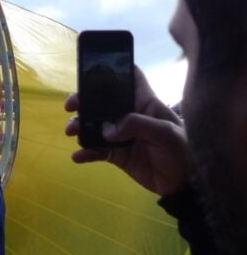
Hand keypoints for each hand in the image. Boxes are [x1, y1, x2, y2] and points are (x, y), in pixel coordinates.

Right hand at [64, 67, 190, 195]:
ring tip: (72, 132)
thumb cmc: (182, 151)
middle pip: (102, 102)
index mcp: (145, 103)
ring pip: (94, 126)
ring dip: (80, 127)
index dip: (114, 69)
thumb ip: (137, 125)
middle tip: (70, 106)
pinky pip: (96, 151)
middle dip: (83, 101)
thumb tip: (106, 130)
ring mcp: (121, 136)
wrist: (184, 184)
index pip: (131, 78)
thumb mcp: (166, 133)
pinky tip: (78, 156)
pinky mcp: (116, 155)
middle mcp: (129, 116)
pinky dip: (85, 153)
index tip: (93, 70)